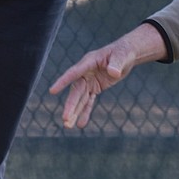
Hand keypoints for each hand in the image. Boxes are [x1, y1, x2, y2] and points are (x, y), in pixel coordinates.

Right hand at [49, 23, 166, 128]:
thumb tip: (114, 73)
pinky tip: (81, 124)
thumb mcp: (122, 56)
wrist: (126, 54)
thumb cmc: (123, 52)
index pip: (73, 73)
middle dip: (70, 105)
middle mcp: (85, 73)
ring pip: (79, 99)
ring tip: (68, 126)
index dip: (63, 82)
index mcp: (88, 62)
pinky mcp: (95, 88)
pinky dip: (85, 112)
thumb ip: (116, 64)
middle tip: (65, 119)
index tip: (52, 91)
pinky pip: (88, 101)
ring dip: (74, 112)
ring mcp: (89, 81)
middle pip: (76, 91)